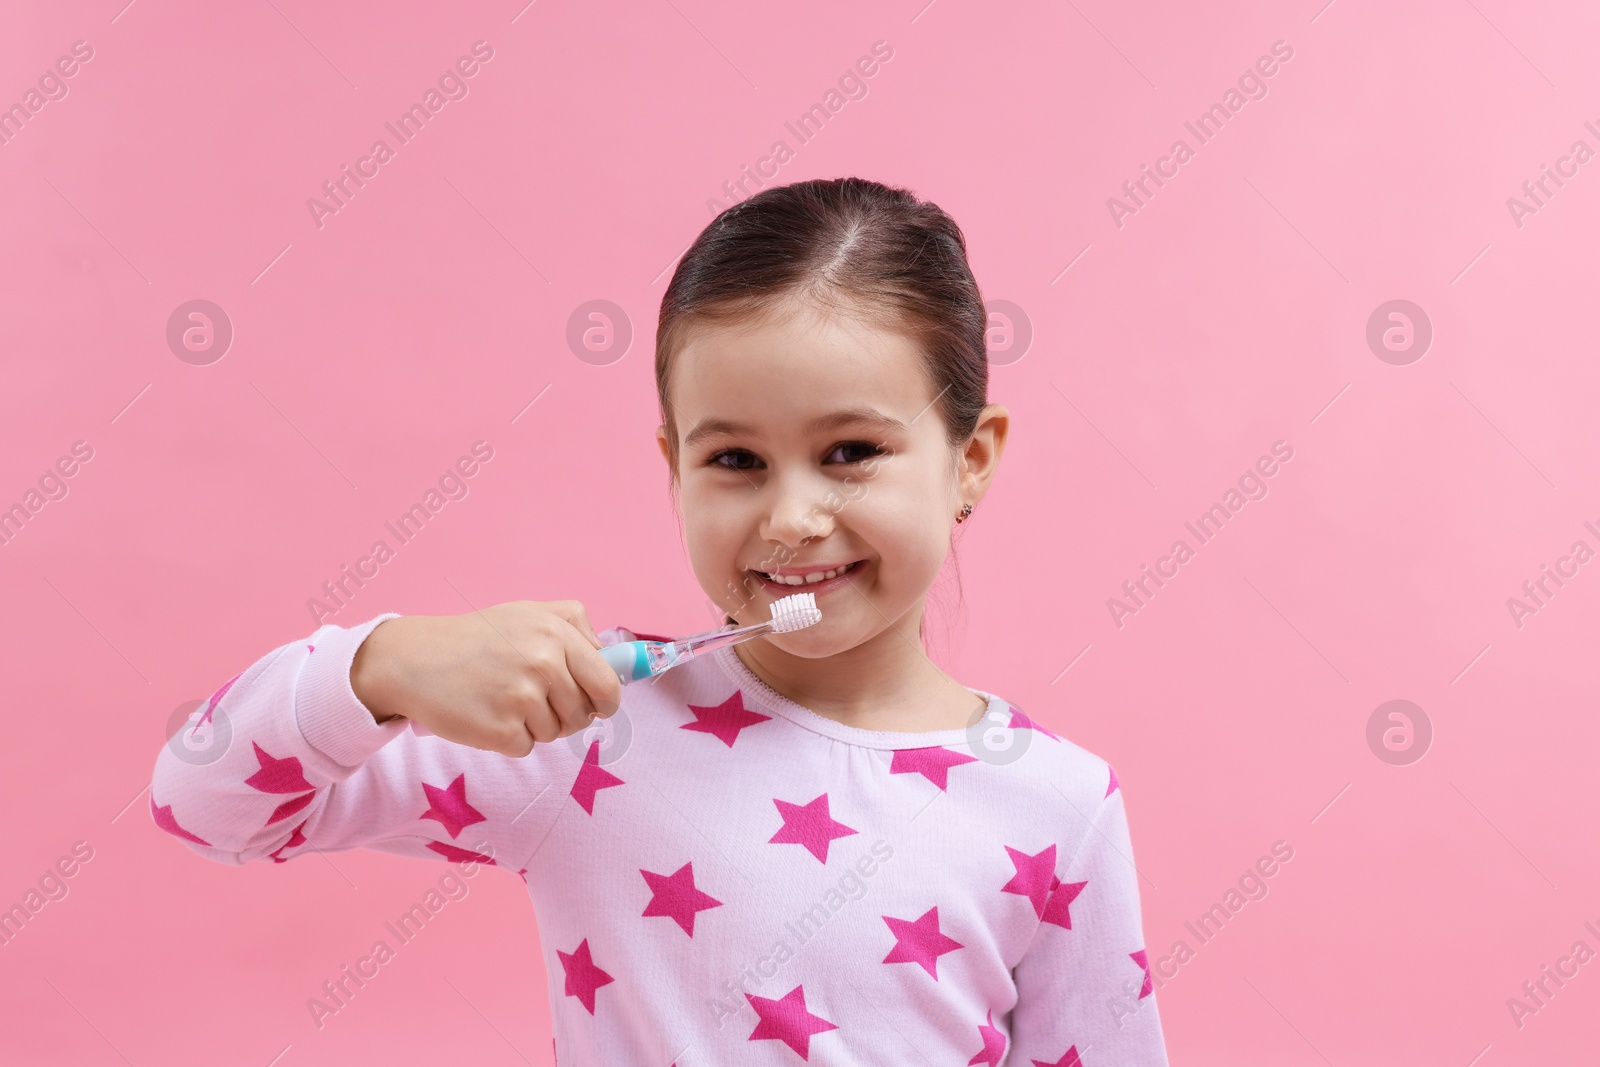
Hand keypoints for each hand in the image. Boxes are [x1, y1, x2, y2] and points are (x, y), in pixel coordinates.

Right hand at [349, 600, 621, 756]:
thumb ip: (574, 626)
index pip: (608, 683)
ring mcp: (522, 697)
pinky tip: (487, 714)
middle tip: (533, 699)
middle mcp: (543, 662)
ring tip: (502, 699)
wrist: (413, 660)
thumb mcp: (528, 613)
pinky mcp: (501, 730)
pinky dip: (510, 738)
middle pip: (583, 714)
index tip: (600, 706)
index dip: (607, 701)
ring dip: (535, 725)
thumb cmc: (477, 637)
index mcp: (556, 632)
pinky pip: (527, 747)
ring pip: (556, 732)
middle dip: (567, 714)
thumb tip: (612, 659)